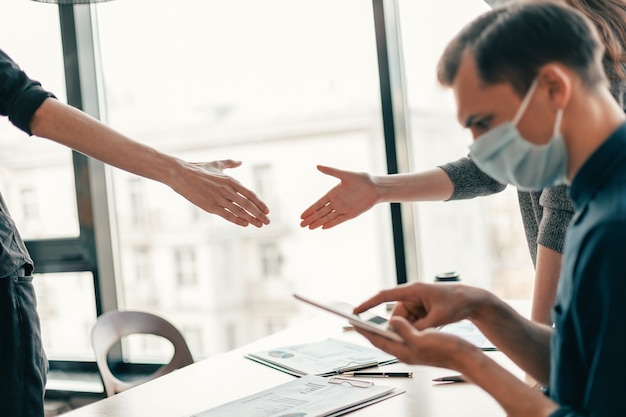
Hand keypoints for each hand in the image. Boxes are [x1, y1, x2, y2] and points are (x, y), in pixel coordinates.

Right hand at [174, 159, 269, 227]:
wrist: (181, 174)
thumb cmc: (199, 169)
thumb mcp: (216, 164)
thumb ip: (230, 163)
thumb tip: (240, 161)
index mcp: (231, 180)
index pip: (250, 194)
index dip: (260, 203)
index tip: (267, 210)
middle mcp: (227, 190)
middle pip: (248, 204)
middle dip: (259, 213)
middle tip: (268, 221)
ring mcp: (219, 198)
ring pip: (239, 211)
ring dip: (251, 219)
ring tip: (260, 225)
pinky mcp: (210, 206)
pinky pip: (227, 215)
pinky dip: (237, 220)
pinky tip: (245, 224)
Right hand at [300, 165, 379, 228]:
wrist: (375, 187)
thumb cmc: (361, 179)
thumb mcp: (345, 174)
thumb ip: (331, 171)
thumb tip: (317, 166)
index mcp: (333, 193)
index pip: (318, 204)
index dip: (310, 210)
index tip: (301, 215)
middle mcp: (336, 202)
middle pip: (321, 213)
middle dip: (311, 218)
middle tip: (301, 225)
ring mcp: (343, 209)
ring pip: (328, 218)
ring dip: (318, 222)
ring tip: (309, 228)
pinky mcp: (351, 214)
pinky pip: (339, 220)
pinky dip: (331, 224)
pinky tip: (323, 228)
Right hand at [353, 282, 487, 330]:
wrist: (473, 300)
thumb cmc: (457, 303)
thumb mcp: (438, 318)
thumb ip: (419, 327)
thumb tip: (403, 333)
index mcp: (413, 290)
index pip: (384, 296)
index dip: (368, 304)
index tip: (355, 311)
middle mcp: (412, 294)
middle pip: (397, 314)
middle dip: (402, 327)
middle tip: (410, 337)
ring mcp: (417, 301)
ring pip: (405, 320)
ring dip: (413, 328)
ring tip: (431, 330)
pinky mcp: (422, 308)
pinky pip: (413, 320)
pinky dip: (419, 327)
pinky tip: (433, 328)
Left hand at [355, 316, 476, 369]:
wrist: (465, 356)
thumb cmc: (446, 349)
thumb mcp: (422, 337)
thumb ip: (404, 331)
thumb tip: (390, 322)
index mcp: (403, 351)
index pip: (378, 340)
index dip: (365, 331)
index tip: (353, 321)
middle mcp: (405, 352)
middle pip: (383, 339)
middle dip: (371, 329)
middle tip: (359, 319)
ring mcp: (413, 350)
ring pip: (393, 336)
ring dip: (385, 327)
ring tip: (374, 319)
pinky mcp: (421, 346)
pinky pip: (403, 335)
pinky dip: (398, 327)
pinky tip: (397, 321)